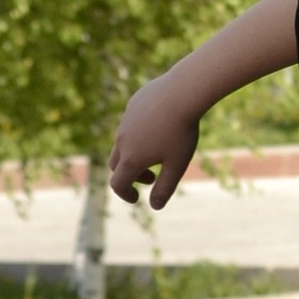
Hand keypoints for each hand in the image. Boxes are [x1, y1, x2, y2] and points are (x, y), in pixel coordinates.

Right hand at [109, 75, 199, 211]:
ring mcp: (125, 121)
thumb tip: (155, 206)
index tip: (137, 198)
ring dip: (135, 153)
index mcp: (131, 158)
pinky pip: (131, 123)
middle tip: (153, 175)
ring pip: (123, 142)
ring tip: (160, 150)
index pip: (118, 184)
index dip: (126, 194)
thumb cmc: (182, 132)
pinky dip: (140, 133)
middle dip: (131, 174)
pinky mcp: (132, 105)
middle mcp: (122, 140)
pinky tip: (160, 127)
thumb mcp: (177, 164)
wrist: (182, 92)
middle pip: (116, 164)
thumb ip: (165, 188)